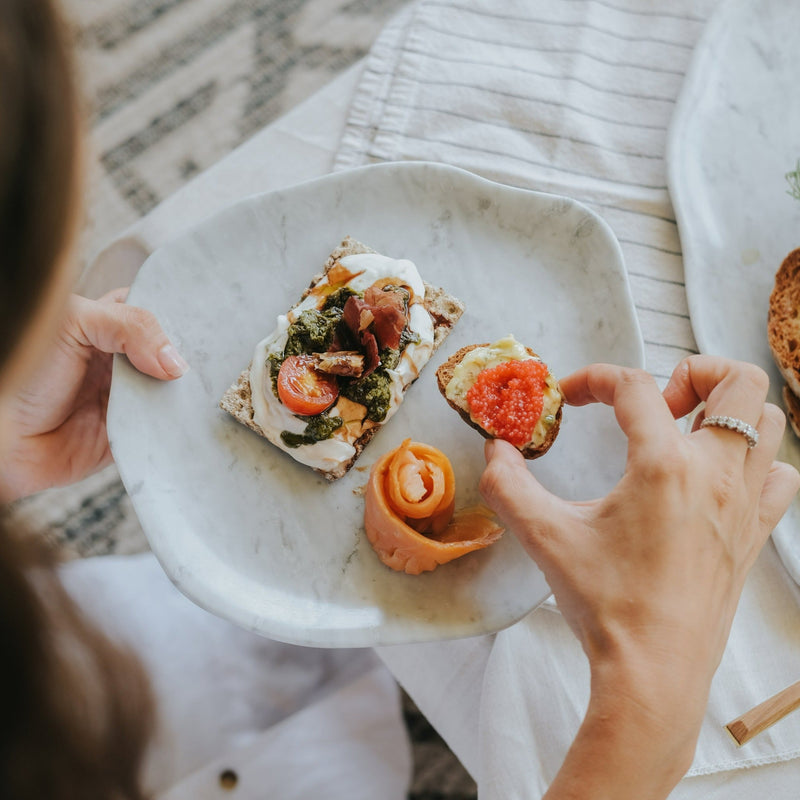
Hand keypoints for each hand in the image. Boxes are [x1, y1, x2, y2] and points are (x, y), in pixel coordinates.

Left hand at [0, 290, 187, 500]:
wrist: (6, 438)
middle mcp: (124, 360)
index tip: (205, 321)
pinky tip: (190, 417)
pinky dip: (178, 424)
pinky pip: (165, 427)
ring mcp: (131, 396)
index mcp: (111, 324)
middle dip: (192, 355)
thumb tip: (177, 363)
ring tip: (206, 390)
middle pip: (173, 352)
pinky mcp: (135, 431)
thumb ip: (129, 326)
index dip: (179, 314)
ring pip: (174, 390)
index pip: (157, 310)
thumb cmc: (26, 373)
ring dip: (189, 392)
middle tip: (210, 358)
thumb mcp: (74, 324)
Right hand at [479, 357, 799, 798]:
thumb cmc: (605, 604)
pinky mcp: (754, 532)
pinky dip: (755, 460)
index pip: (634, 385)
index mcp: (663, 466)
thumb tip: (495, 451)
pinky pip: (778, 474)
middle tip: (656, 404)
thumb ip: (509, 485)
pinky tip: (715, 478)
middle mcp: (715, 474)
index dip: (595, 378)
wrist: (653, 671)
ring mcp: (744, 503)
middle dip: (692, 372)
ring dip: (726, 411)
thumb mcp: (545, 536)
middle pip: (736, 380)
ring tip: (684, 433)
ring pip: (767, 420)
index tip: (572, 396)